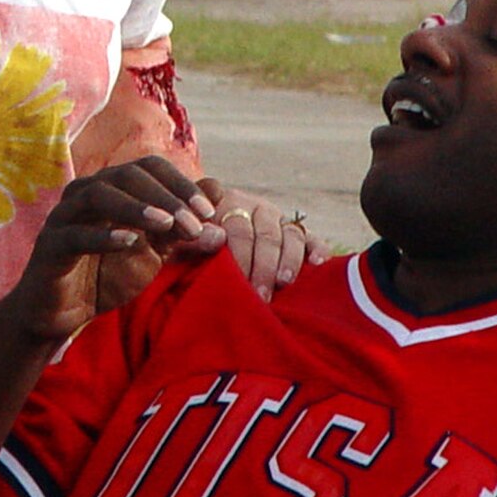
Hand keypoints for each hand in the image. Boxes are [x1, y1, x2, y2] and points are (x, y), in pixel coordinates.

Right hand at [9, 156, 222, 340]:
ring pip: (100, 195)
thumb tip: (220, 196)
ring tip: (166, 225)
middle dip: (165, 196)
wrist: (64, 314)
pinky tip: (130, 242)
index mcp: (111, 187)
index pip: (149, 167)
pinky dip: (104, 236)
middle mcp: (86, 192)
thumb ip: (181, 226)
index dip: (180, 183)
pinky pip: (75, 235)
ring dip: (137, 208)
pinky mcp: (49, 246)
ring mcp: (64, 216)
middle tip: (193, 222)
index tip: (207, 211)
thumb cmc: (107, 275)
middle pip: (127, 175)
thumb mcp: (153, 251)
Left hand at [191, 181, 327, 300]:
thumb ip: (191, 239)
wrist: (199, 241)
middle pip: (264, 233)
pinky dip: (316, 247)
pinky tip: (318, 262)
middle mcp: (251, 206)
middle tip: (259, 295)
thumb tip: (216, 238)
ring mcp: (274, 218)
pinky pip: (309, 237)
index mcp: (221, 201)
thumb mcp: (178, 241)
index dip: (238, 253)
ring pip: (289, 234)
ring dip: (288, 260)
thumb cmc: (185, 246)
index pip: (235, 227)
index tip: (238, 277)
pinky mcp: (293, 231)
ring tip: (283, 283)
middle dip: (263, 266)